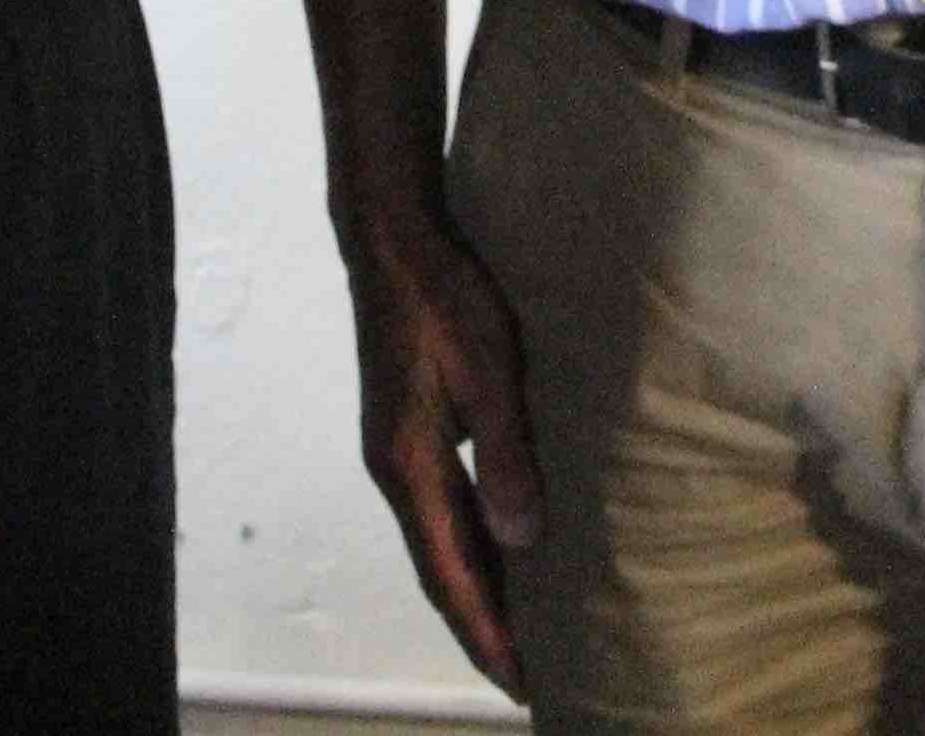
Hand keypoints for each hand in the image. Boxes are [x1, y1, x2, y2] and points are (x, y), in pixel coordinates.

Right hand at [342, 206, 542, 697]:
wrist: (392, 238)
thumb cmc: (444, 295)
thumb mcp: (488, 369)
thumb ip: (504, 454)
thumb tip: (522, 540)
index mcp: (410, 466)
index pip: (449, 575)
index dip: (486, 634)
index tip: (522, 686)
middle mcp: (397, 470)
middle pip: (442, 569)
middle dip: (484, 627)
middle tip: (531, 678)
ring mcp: (400, 449)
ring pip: (443, 539)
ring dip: (479, 587)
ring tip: (525, 629)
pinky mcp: (411, 427)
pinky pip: (445, 506)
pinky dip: (474, 542)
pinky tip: (506, 547)